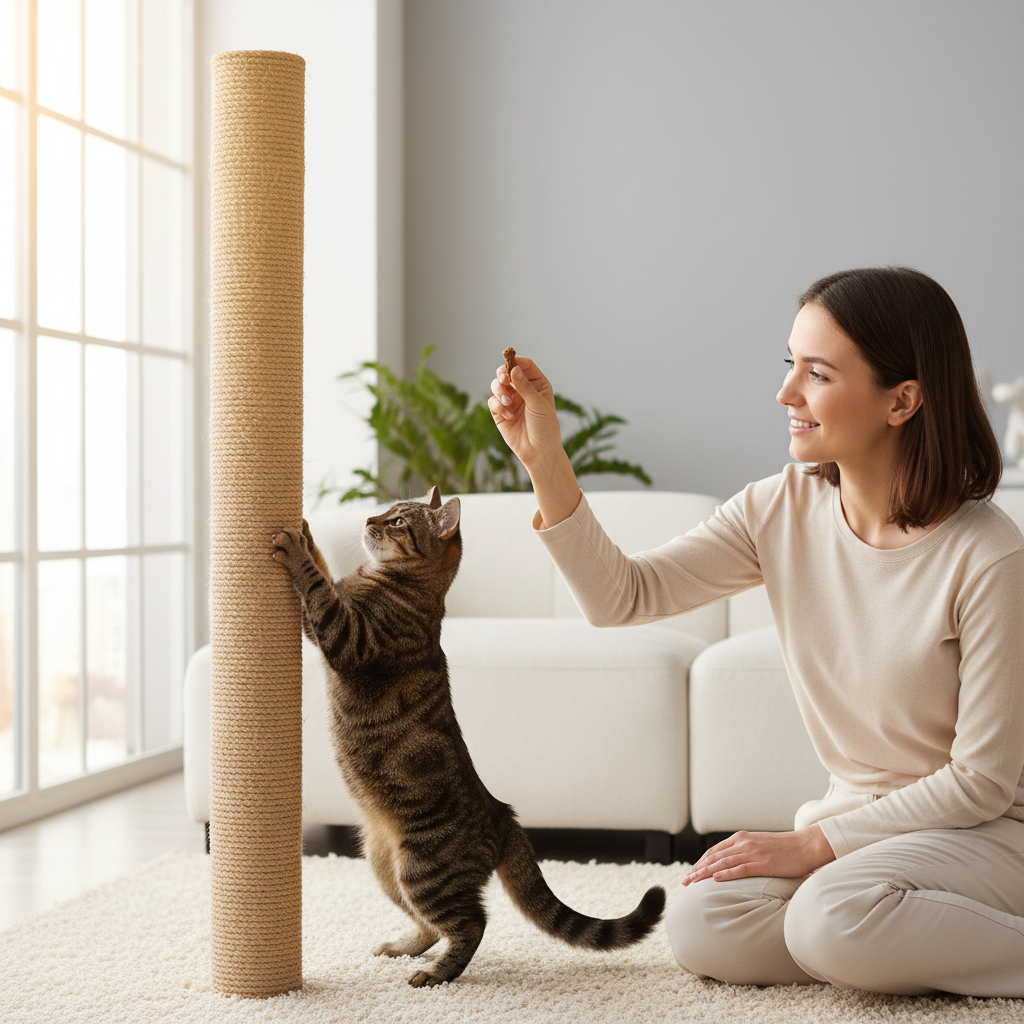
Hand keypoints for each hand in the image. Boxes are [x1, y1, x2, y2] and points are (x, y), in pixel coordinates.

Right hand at [487, 357, 563, 469]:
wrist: (538, 451)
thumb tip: (514, 369)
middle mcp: (522, 389)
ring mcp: (510, 400)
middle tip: (504, 380)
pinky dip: (498, 406)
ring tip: (507, 401)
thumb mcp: (538, 404)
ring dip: (499, 390)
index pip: (524, 365)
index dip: (516, 361)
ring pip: (497, 385)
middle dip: (503, 374)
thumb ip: (525, 386)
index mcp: (537, 384)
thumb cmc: (545, 427)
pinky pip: (492, 401)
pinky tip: (508, 416)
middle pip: (507, 371)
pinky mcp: (500, 412)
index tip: (510, 363)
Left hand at [681, 826, 834, 884]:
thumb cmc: (785, 849)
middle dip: (697, 869)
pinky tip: (715, 880)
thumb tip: (733, 864)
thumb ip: (745, 852)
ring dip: (705, 873)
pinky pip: (740, 869)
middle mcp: (743, 843)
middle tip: (685, 881)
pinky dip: (725, 874)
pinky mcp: (762, 863)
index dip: (700, 862)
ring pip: (722, 863)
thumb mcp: (760, 846)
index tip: (691, 872)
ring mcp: (752, 852)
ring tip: (692, 882)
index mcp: (741, 838)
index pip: (714, 851)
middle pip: (714, 857)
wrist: (806, 845)